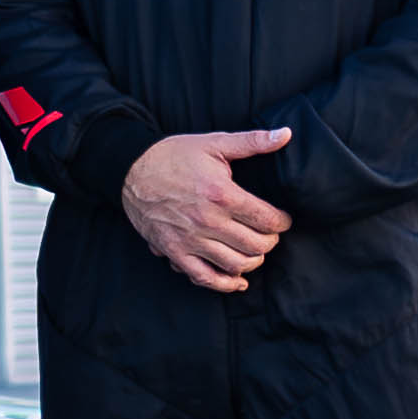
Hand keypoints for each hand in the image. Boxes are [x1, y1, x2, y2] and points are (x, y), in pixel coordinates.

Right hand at [122, 128, 294, 293]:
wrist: (130, 169)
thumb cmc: (173, 155)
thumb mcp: (214, 143)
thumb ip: (253, 141)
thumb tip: (286, 134)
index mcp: (221, 194)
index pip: (267, 219)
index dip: (282, 222)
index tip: (282, 219)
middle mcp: (207, 220)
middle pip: (256, 245)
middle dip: (270, 241)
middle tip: (269, 234)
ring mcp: (189, 239)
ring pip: (235, 264)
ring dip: (253, 261)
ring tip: (254, 251)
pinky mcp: (174, 252)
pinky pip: (204, 277)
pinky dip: (225, 284)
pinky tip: (237, 280)